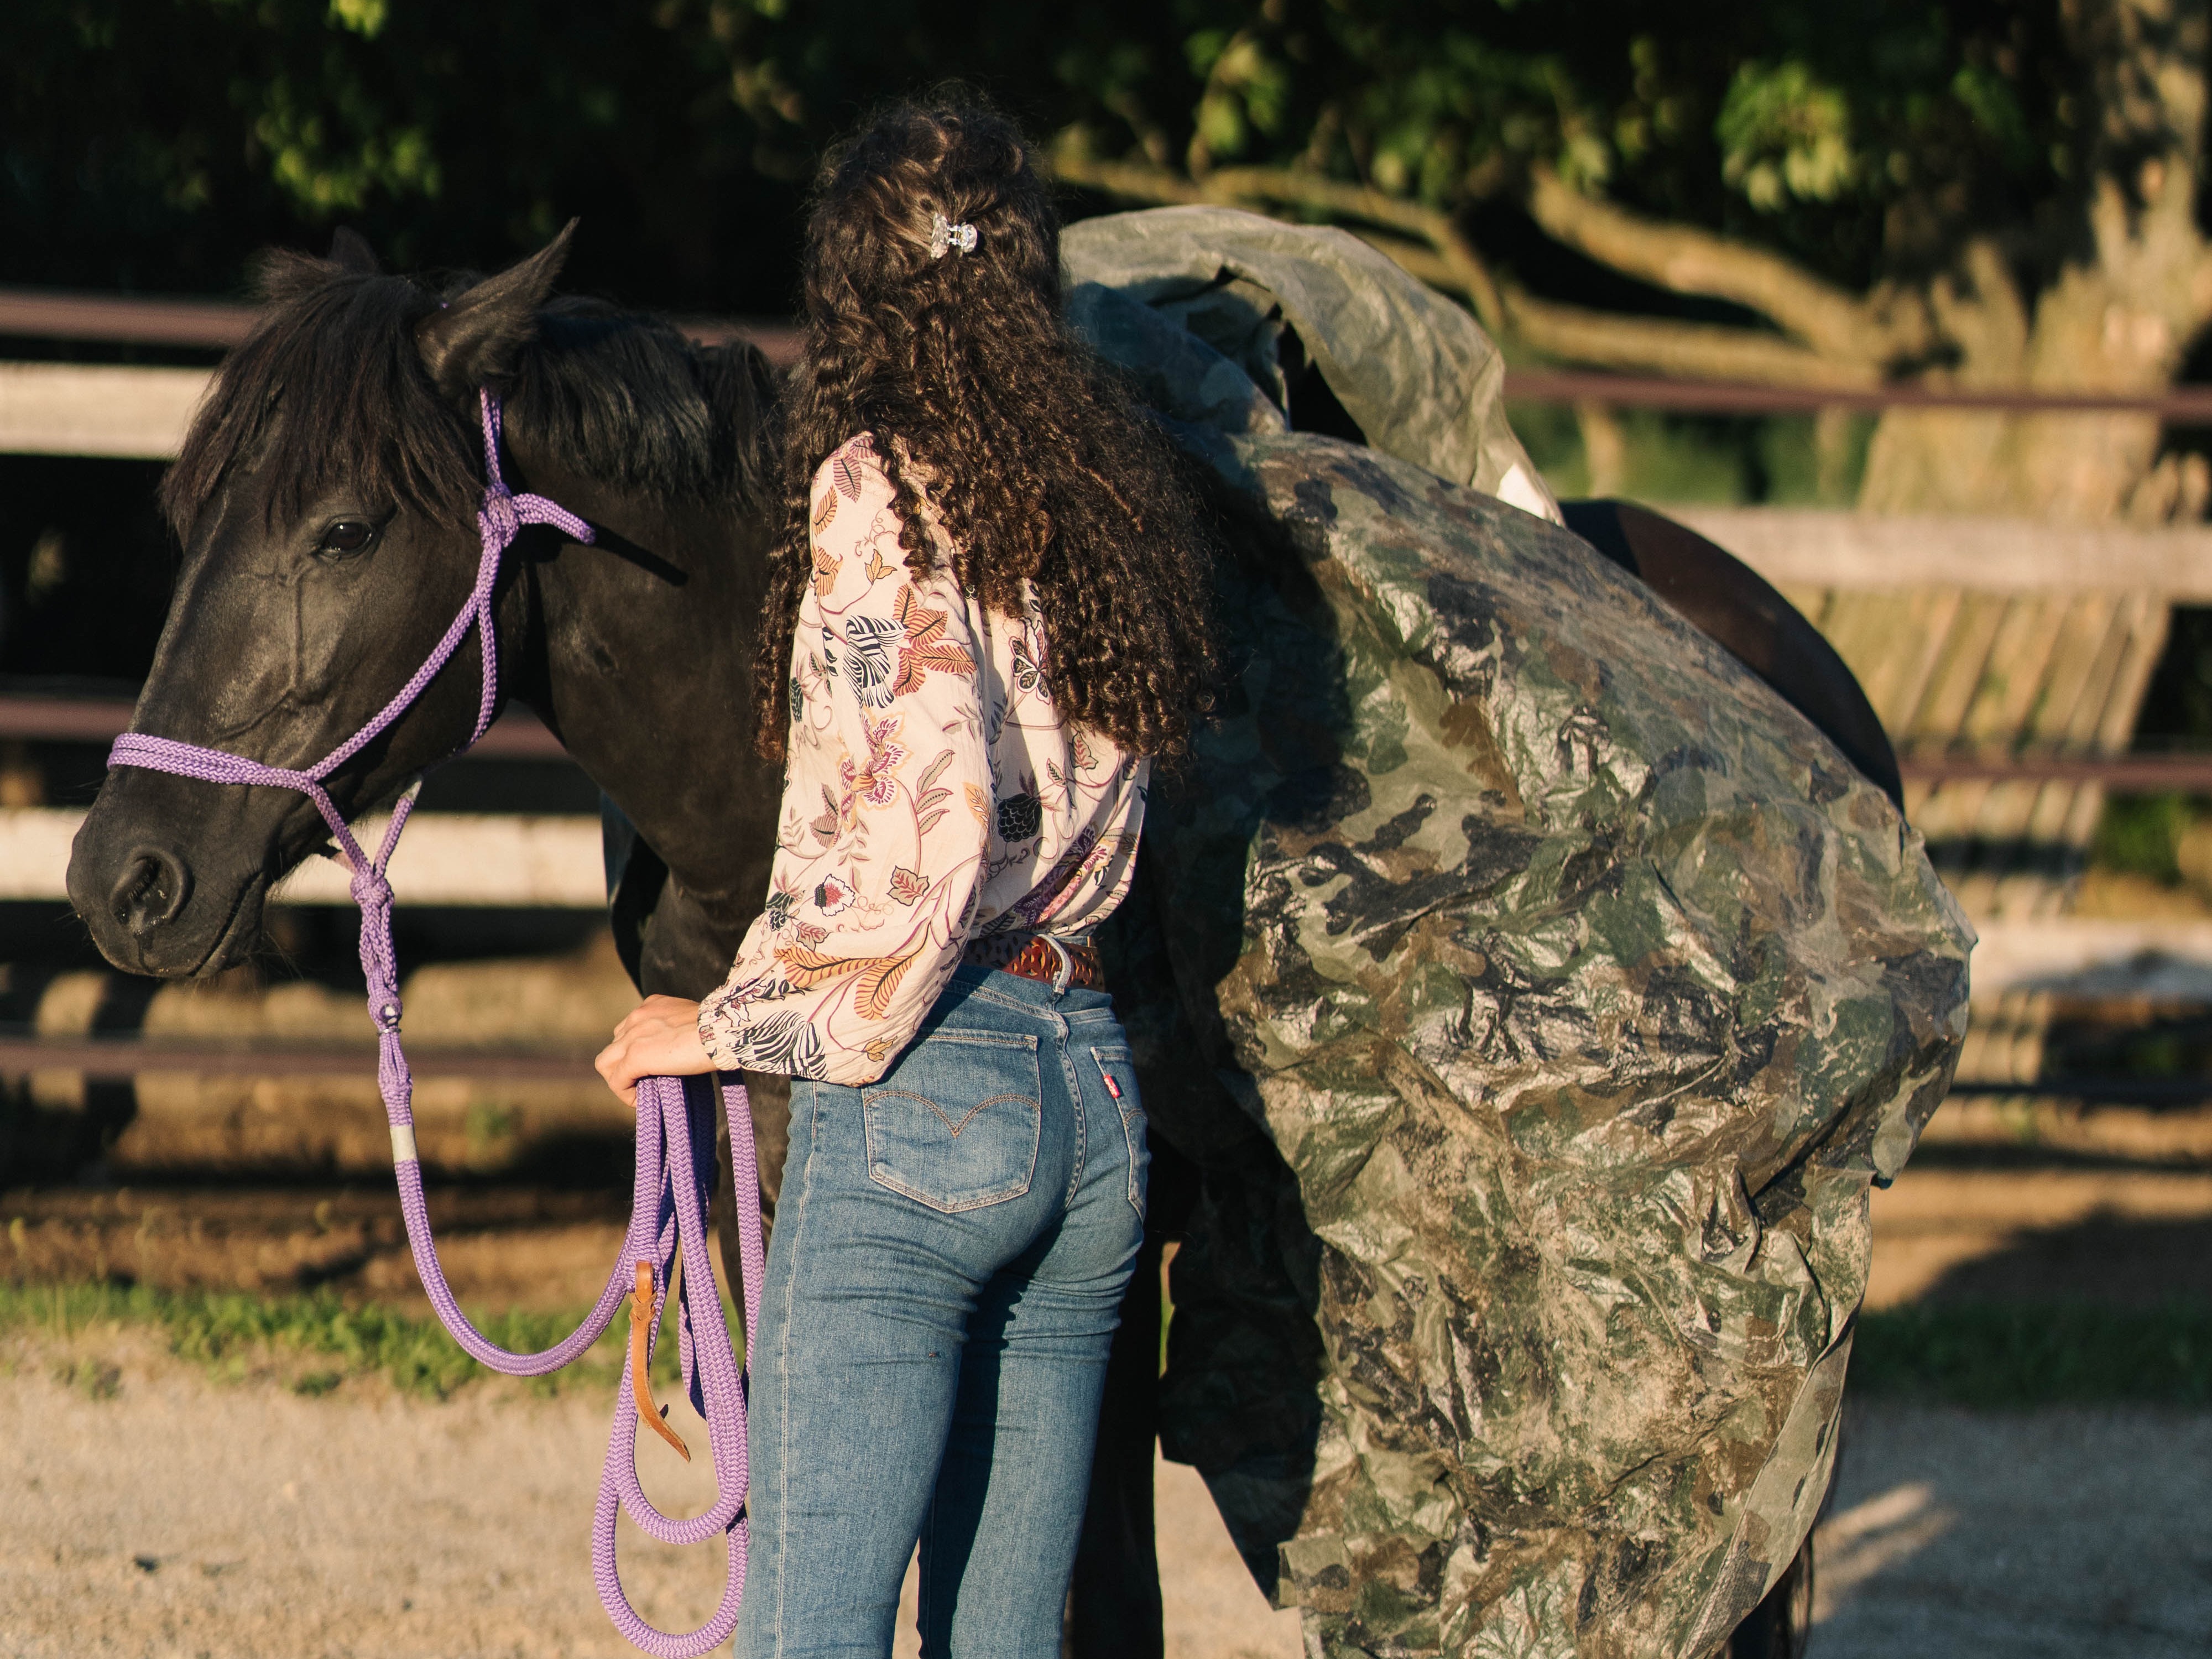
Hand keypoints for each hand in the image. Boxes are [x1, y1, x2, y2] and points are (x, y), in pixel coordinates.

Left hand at [595, 995, 715, 1105]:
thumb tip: (677, 1054)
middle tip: (643, 1081)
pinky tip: (640, 1101)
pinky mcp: (635, 1056)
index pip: (629, 1030)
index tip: (652, 1067)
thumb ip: (677, 1032)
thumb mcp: (692, 1024)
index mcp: (652, 1006)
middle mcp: (638, 1016)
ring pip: (606, 1063)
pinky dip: (625, 1094)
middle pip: (614, 1046)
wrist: (723, 1030)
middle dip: (624, 1065)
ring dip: (619, 1079)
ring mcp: (633, 1036)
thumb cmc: (720, 1030)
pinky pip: (617, 1080)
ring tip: (637, 1092)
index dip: (635, 1051)